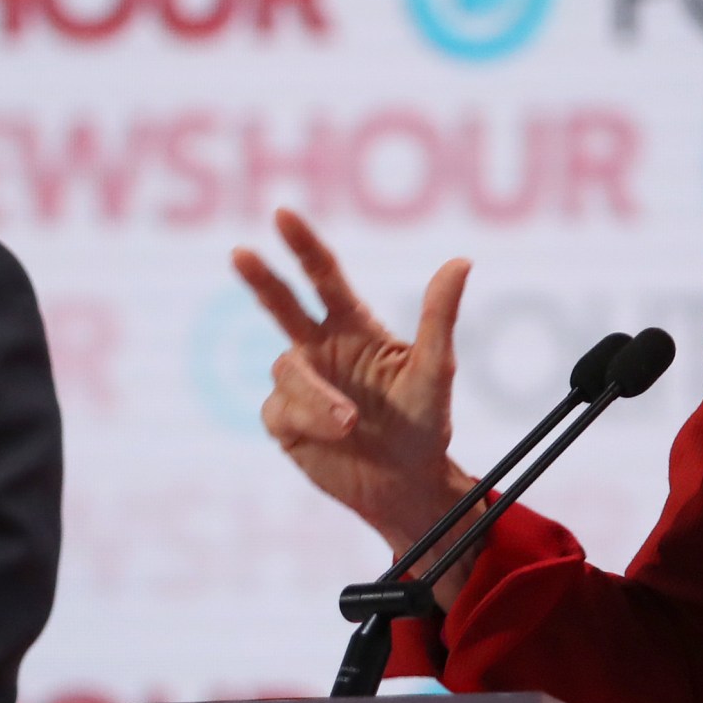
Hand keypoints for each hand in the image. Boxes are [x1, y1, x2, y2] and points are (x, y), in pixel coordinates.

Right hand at [232, 210, 477, 601]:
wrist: (405, 486)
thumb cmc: (424, 425)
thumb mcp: (436, 371)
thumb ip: (439, 317)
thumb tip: (462, 261)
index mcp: (355, 327)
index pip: (324, 277)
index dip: (303, 245)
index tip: (283, 215)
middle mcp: (321, 349)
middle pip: (281, 304)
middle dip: (261, 278)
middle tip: (241, 252)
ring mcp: (301, 385)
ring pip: (288, 370)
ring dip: (316, 394)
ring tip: (349, 422)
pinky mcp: (285, 421)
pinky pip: (281, 408)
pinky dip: (307, 419)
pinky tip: (333, 434)